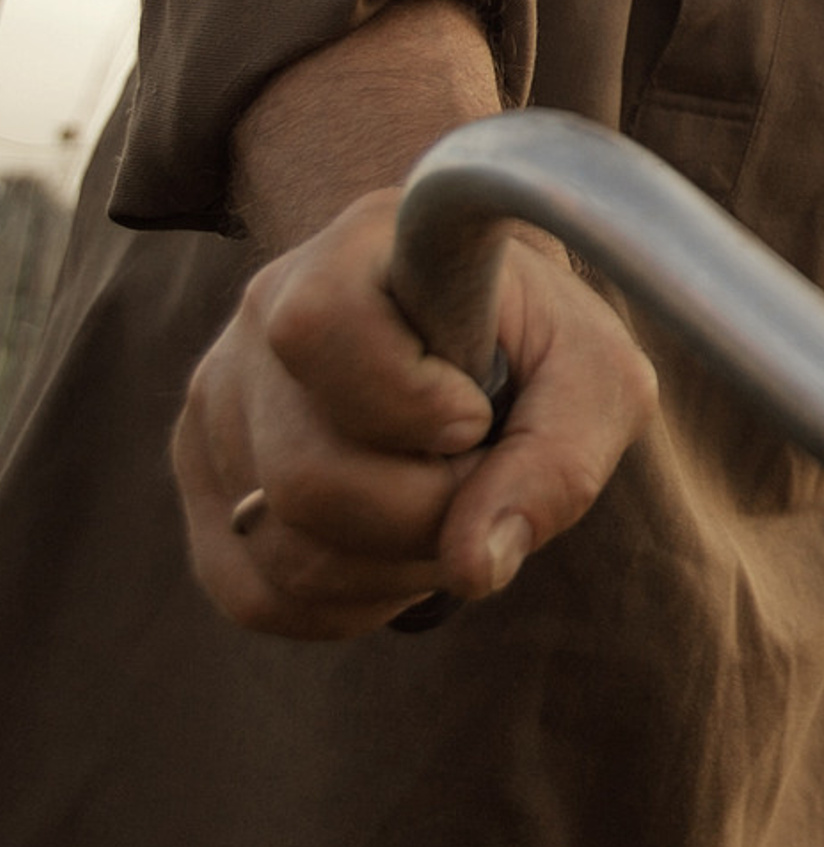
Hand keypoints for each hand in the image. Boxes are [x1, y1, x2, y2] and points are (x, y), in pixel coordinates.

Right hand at [173, 185, 658, 638]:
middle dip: (424, 512)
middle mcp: (263, 311)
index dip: (407, 400)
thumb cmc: (543, 346)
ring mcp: (219, 400)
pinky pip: (257, 594)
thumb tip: (472, 566)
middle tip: (481, 476)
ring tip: (449, 503)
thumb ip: (559, 457)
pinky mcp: (206, 484)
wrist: (489, 334)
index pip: (321, 325)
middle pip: (308, 476)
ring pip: (282, 549)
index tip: (477, 413)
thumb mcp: (594, 376)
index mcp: (360, 248)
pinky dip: (352, 598)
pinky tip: (400, 546)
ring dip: (396, 564)